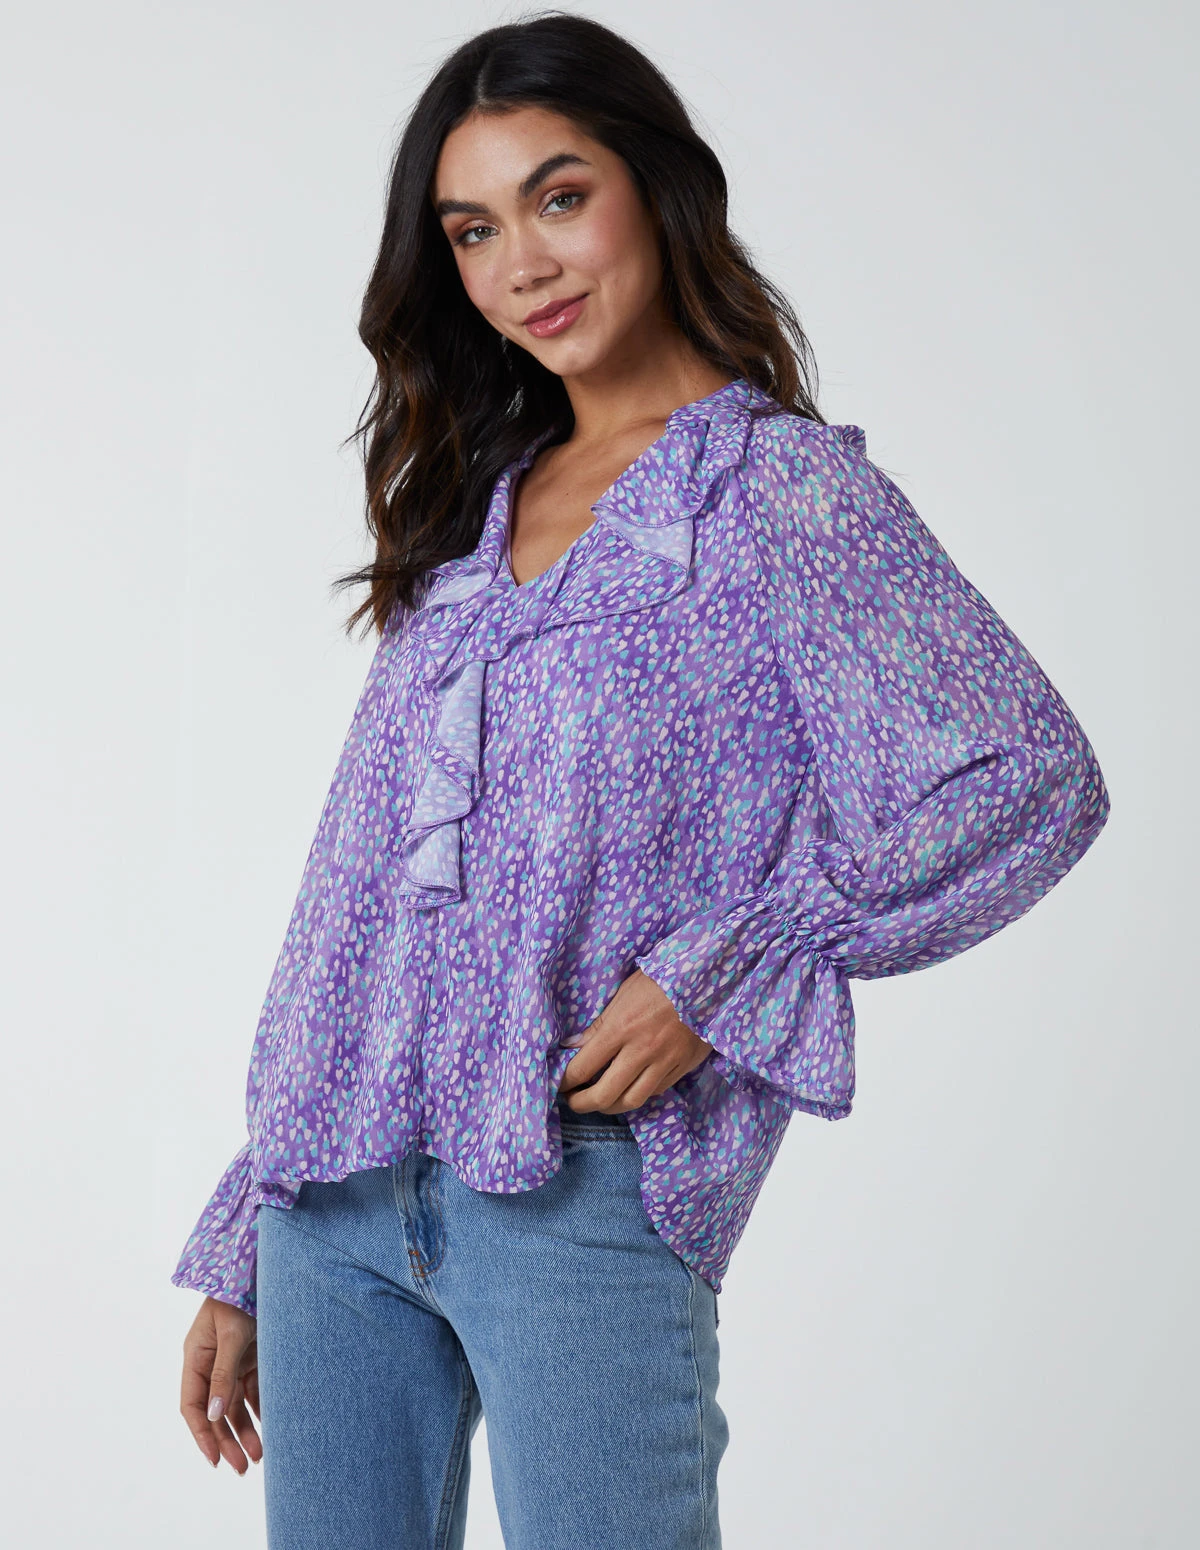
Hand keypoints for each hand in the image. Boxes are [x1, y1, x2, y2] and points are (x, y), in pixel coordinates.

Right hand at [180, 1295, 261, 1472]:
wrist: (258, 1270)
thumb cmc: (240, 1295)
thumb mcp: (231, 1334)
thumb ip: (223, 1373)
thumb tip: (214, 1415)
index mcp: (195, 1356)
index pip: (191, 1405)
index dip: (201, 1434)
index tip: (215, 1459)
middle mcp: (210, 1363)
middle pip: (215, 1412)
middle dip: (227, 1441)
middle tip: (242, 1468)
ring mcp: (231, 1362)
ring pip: (235, 1406)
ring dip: (245, 1431)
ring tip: (259, 1457)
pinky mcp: (251, 1358)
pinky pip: (253, 1392)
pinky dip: (259, 1411)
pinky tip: (270, 1430)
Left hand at [556, 969, 713, 1113]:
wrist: (708, 979)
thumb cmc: (660, 980)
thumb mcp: (624, 993)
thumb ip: (598, 1024)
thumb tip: (572, 1047)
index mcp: (621, 1028)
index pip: (582, 1068)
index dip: (564, 1081)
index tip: (558, 1084)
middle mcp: (641, 1050)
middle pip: (604, 1095)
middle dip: (581, 1103)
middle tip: (572, 1100)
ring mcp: (664, 1062)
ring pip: (631, 1101)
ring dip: (610, 1106)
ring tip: (599, 1101)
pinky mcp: (682, 1068)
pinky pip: (655, 1092)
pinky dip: (637, 1094)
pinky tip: (629, 1087)